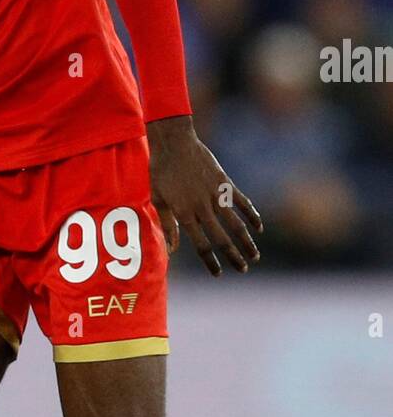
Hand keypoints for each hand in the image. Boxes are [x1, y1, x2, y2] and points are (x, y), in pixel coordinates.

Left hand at [147, 116, 262, 276]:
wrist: (174, 142)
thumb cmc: (160, 171)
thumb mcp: (158, 199)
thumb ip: (167, 225)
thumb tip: (172, 251)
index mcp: (185, 214)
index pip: (201, 245)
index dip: (210, 262)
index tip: (218, 274)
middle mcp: (202, 207)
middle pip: (221, 238)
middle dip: (233, 256)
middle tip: (243, 269)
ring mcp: (215, 194)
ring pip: (235, 223)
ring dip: (246, 241)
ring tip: (255, 255)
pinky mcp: (224, 182)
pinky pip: (242, 201)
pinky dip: (251, 214)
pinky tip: (259, 227)